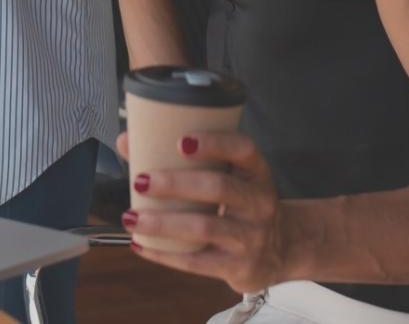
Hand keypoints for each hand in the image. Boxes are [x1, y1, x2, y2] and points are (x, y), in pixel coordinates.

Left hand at [115, 129, 292, 292]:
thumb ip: (186, 159)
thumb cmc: (239, 202)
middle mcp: (259, 202)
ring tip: (131, 217)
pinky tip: (141, 244)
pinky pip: (197, 262)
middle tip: (141, 181)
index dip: (215, 143)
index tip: (181, 141)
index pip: (243, 150)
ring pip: (204, 228)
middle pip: (218, 187)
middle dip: (175, 184)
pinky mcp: (240, 267)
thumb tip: (127, 140)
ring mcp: (251, 236)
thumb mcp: (229, 176)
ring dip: (163, 223)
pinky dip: (164, 254)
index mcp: (256, 172)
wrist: (281, 248)